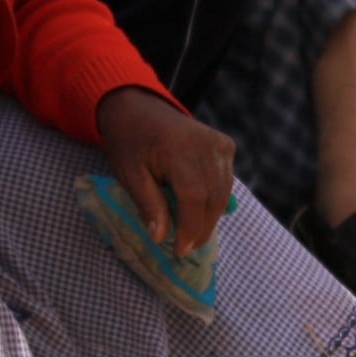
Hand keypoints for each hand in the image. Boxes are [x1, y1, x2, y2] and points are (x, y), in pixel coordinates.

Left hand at [95, 86, 235, 256]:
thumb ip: (148, 204)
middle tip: (186, 247)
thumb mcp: (129, 174)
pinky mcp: (226, 144)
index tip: (180, 250)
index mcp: (178, 149)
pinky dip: (215, 199)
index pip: (194, 197)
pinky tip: (198, 210)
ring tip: (191, 234)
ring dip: (209, 218)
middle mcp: (206, 144)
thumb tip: (161, 237)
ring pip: (223, 193)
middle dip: (201, 228)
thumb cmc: (129, 141)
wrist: (138, 106)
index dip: (190, 228)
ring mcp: (220, 143)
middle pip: (213, 198)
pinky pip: (226, 181)